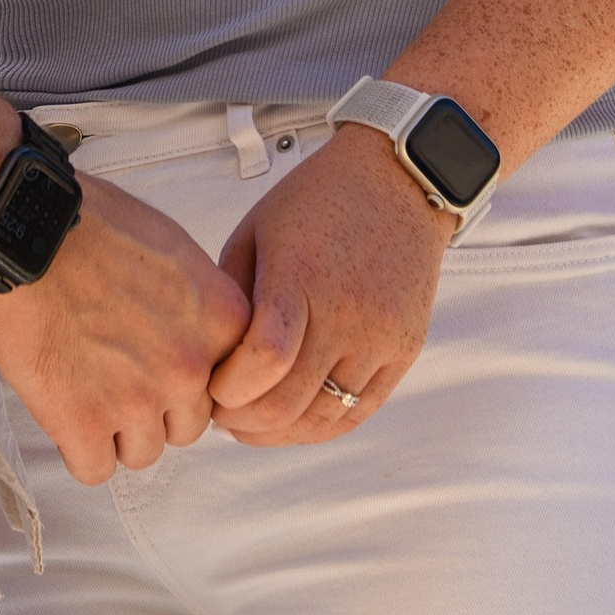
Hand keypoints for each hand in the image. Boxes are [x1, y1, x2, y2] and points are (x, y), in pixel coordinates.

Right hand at [0, 178, 250, 481]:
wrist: (21, 230)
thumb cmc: (87, 222)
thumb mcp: (172, 247)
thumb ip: (198, 306)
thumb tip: (199, 338)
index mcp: (221, 320)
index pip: (227, 385)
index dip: (189, 376)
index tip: (161, 362)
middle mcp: (188, 366)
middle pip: (186, 425)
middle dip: (155, 407)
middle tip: (116, 371)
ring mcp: (137, 400)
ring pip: (142, 452)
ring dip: (116, 429)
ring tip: (85, 385)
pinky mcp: (82, 423)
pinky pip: (95, 470)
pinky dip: (78, 449)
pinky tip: (63, 411)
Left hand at [207, 132, 447, 446]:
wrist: (397, 181)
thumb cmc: (318, 199)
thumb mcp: (256, 232)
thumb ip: (232, 297)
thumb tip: (209, 360)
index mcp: (301, 276)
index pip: (264, 359)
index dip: (228, 389)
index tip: (210, 387)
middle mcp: (346, 313)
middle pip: (289, 403)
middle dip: (242, 420)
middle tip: (220, 413)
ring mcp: (380, 337)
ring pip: (323, 419)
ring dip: (279, 433)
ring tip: (252, 422)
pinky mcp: (404, 350)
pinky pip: (360, 412)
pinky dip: (320, 428)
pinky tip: (293, 422)